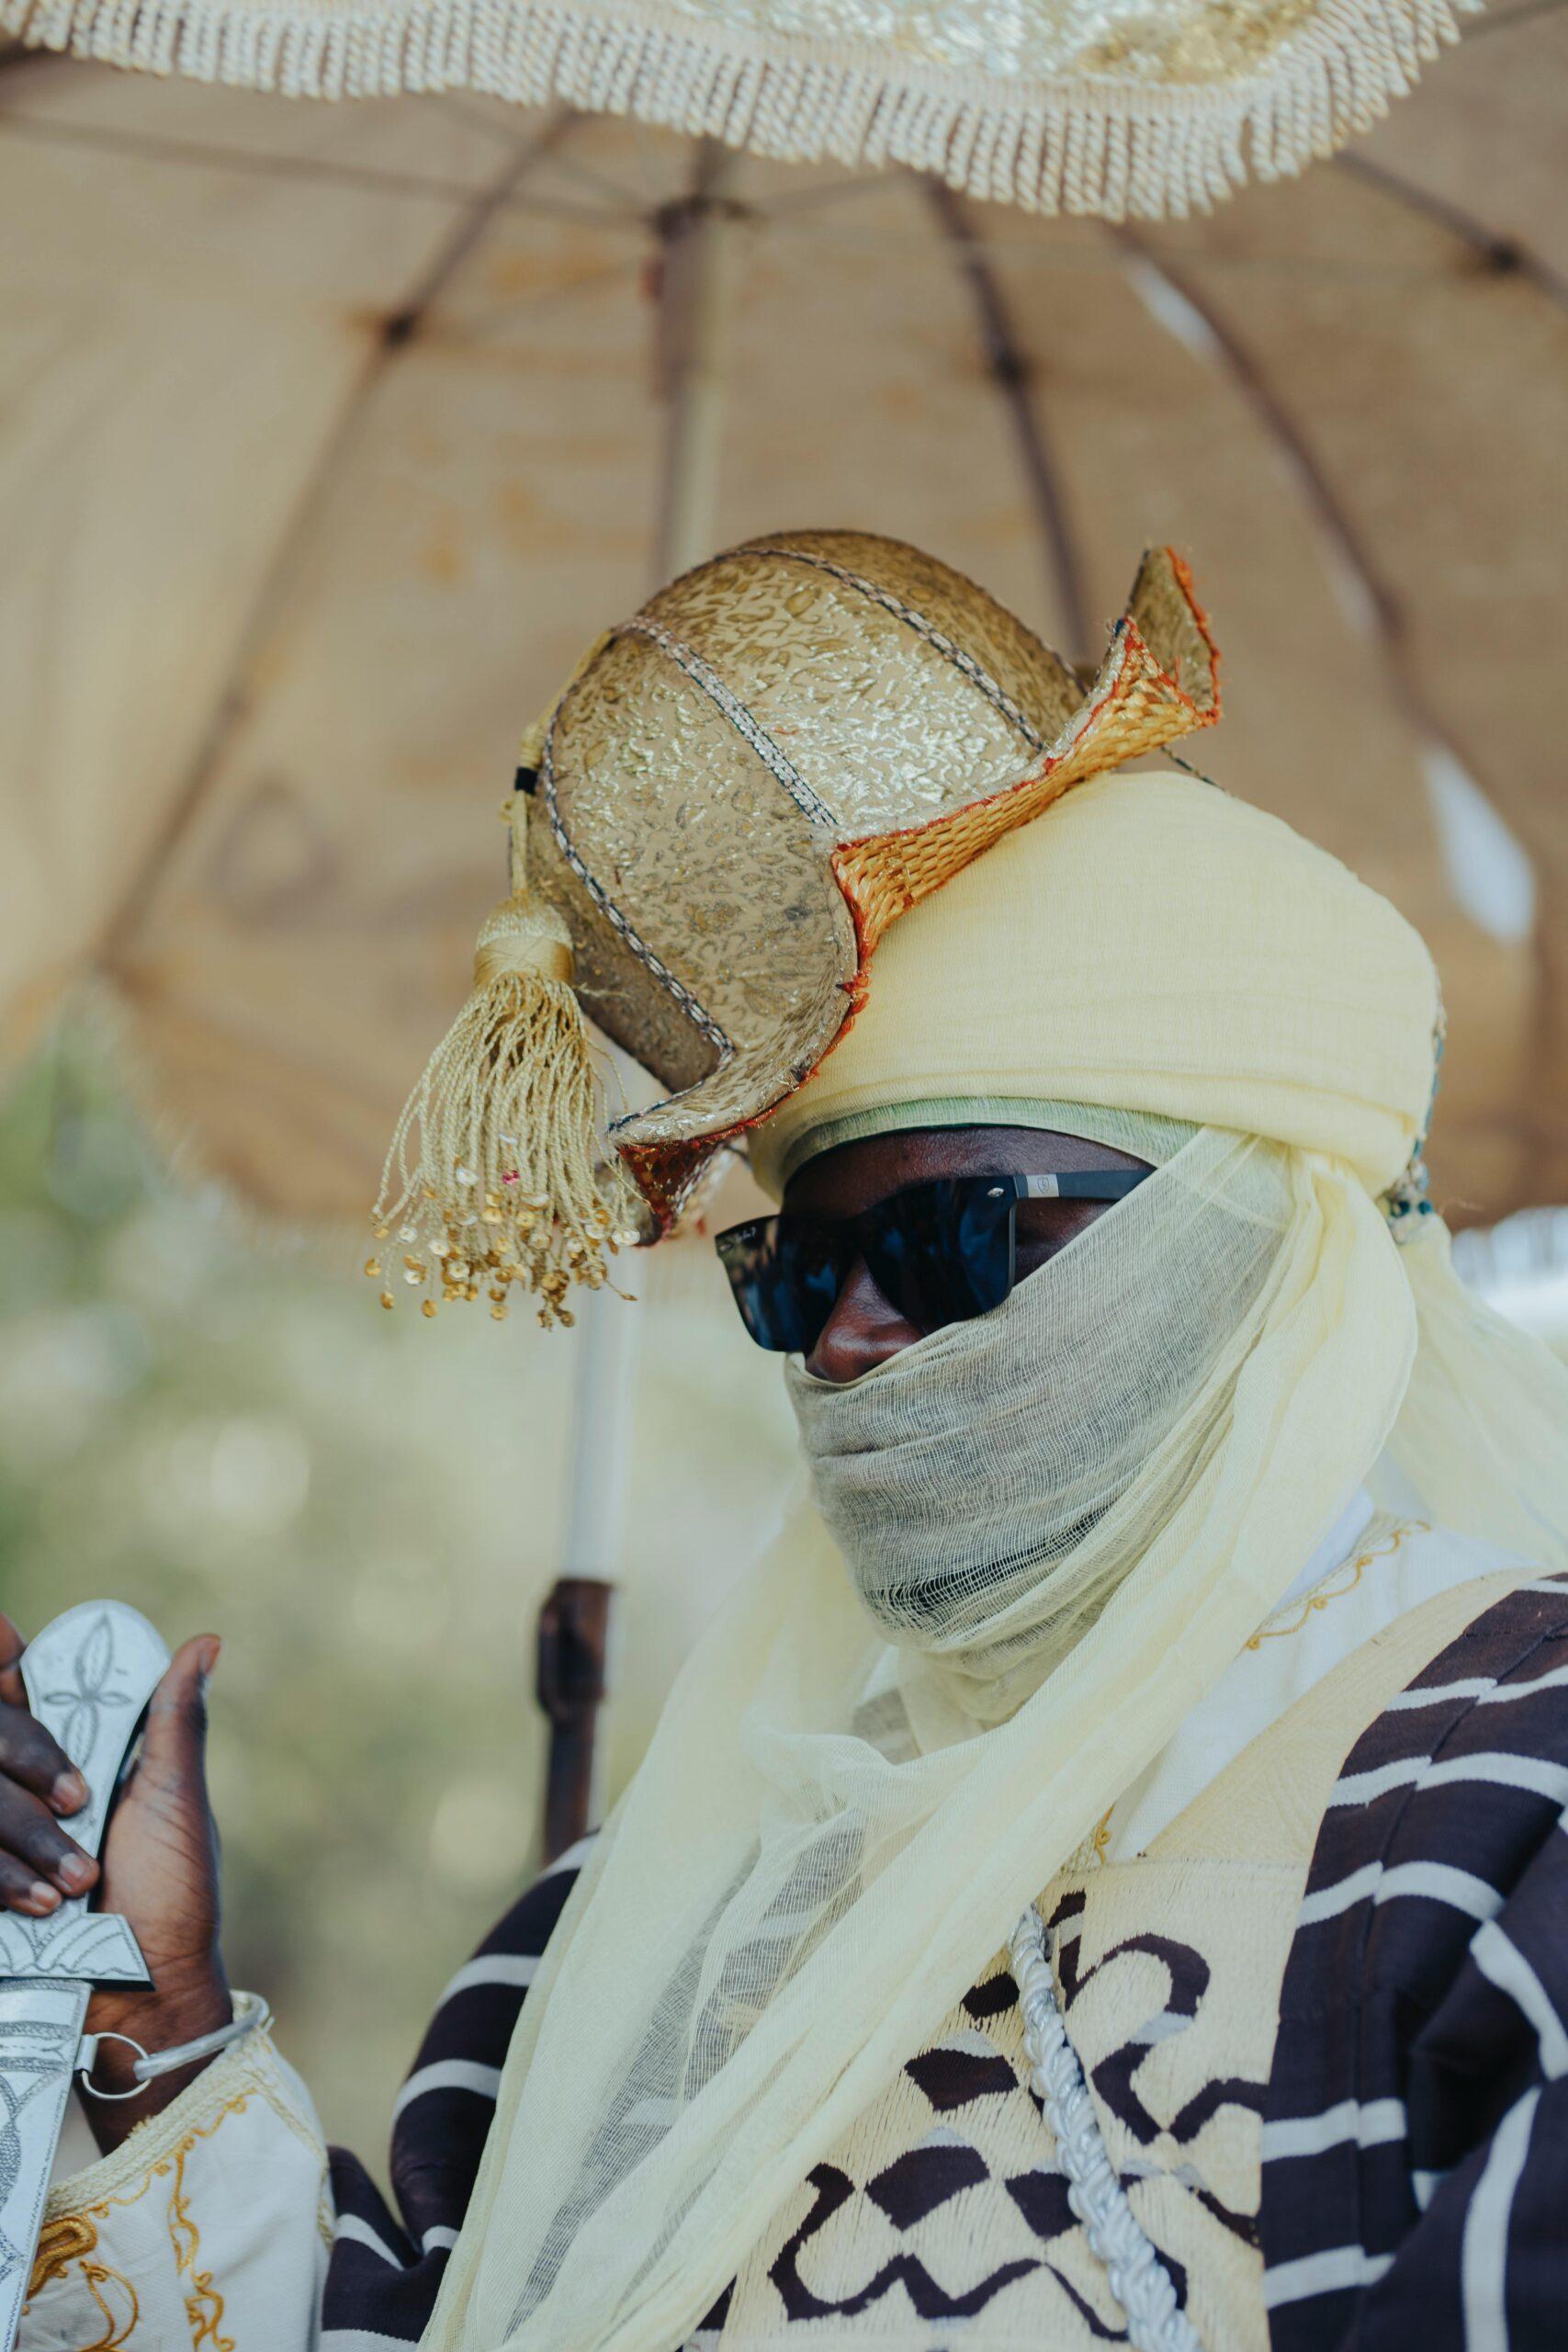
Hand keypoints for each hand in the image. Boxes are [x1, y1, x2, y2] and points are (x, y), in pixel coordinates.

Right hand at [0, 1616, 231, 2151]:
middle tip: (78, 1804)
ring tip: (77, 1887)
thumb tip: (207, 1639)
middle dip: (31, 1768)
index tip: (6, 1640)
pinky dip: (6, 1880)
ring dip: (27, 1840)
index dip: (5, 1669)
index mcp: (68, 1759)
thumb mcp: (175, 1801)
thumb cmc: (173, 1895)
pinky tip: (43, 1910)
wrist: (143, 2000)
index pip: (15, 1696)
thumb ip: (172, 1721)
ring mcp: (0, 1842)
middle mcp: (22, 1795)